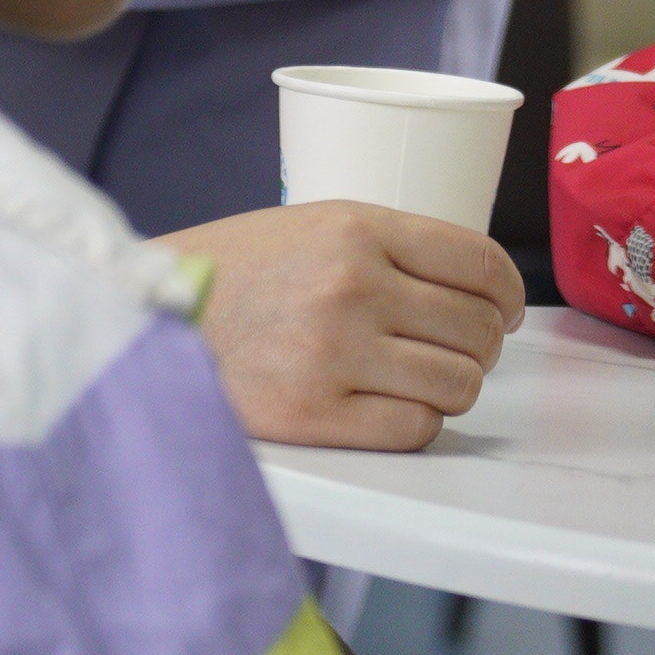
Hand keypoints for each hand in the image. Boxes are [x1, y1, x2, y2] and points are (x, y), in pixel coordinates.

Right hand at [175, 201, 520, 446]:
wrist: (148, 318)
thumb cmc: (236, 274)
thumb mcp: (313, 227)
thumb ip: (390, 249)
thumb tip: (477, 290)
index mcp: (358, 228)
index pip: (481, 264)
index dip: (507, 295)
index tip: (504, 311)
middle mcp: (352, 286)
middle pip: (478, 329)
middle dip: (481, 345)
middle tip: (457, 350)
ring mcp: (334, 352)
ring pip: (458, 383)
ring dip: (451, 387)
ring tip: (419, 379)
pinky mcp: (314, 415)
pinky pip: (415, 428)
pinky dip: (416, 422)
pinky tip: (389, 406)